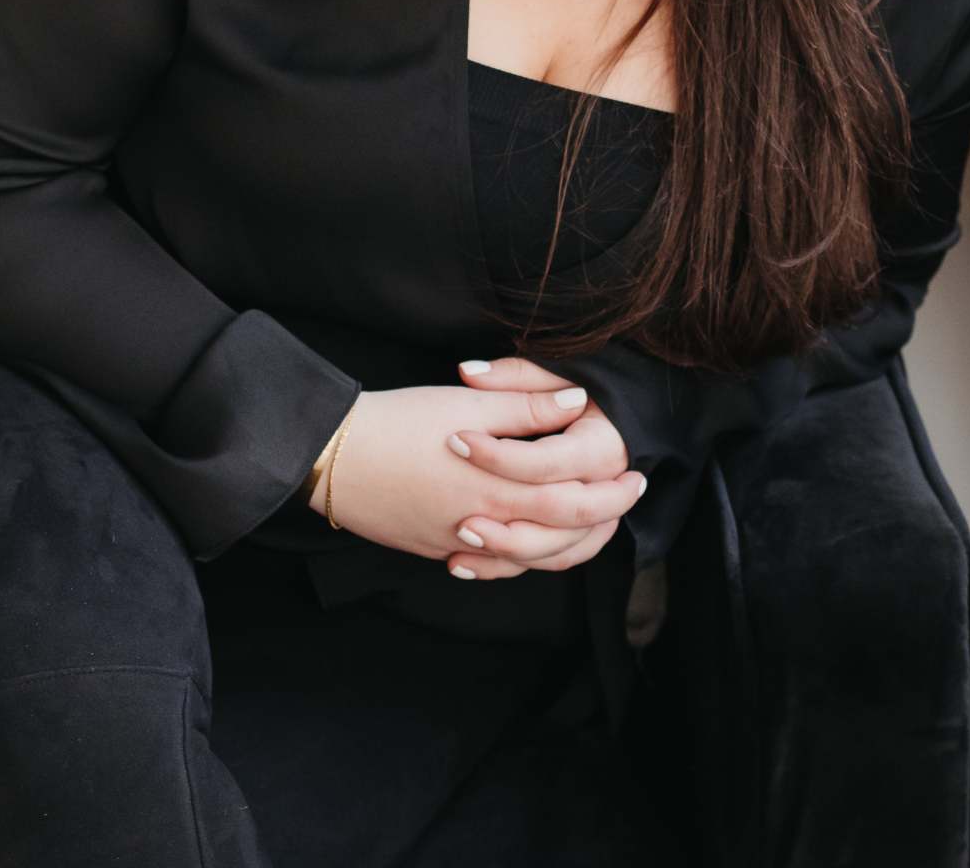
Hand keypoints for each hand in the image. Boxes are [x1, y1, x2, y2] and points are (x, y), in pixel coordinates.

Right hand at [306, 367, 645, 580]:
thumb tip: (579, 402)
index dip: (611, 492)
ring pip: (530, 559)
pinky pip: (493, 567)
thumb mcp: (466, 402)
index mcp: (498, 485)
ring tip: (592, 524)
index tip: (637, 475)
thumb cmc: (398, 422)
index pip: (573, 501)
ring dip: (569, 544)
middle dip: (602, 519)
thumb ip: (525, 407)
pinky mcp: (438, 549)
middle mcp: (484, 524)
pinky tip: (529, 544)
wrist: (332, 458)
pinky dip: (520, 559)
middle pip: (560, 537)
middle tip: (628, 499)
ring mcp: (460, 545)